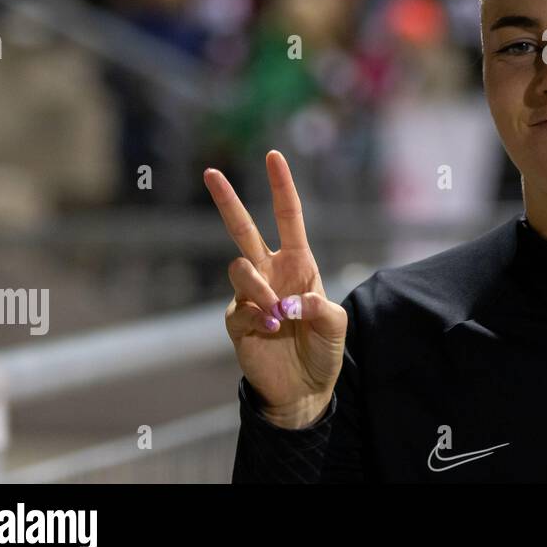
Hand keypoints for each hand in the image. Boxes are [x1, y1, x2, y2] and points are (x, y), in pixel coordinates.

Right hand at [205, 150, 347, 428]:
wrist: (304, 389)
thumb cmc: (322, 350)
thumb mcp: (336, 325)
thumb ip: (321, 307)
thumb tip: (291, 300)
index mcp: (299, 264)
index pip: (288, 218)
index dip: (282, 187)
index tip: (274, 156)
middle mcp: (270, 273)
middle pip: (243, 229)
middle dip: (227, 201)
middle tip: (211, 172)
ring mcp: (249, 296)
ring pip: (240, 268)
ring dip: (259, 289)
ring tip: (278, 316)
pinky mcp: (235, 320)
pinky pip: (237, 307)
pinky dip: (256, 316)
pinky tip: (271, 331)